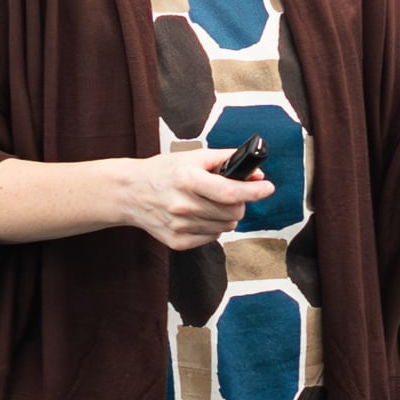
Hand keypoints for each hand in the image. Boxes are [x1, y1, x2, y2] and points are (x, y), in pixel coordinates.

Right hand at [116, 148, 273, 250]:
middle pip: (233, 212)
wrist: (132, 193)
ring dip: (226, 214)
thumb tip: (257, 175)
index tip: (268, 188)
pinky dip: (213, 226)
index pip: (230, 192)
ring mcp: (180, 226)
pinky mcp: (178, 242)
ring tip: (211, 203)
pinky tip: (199, 214)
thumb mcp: (194, 156)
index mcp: (187, 179)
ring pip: (226, 226)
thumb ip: (228, 161)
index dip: (254, 191)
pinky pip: (213, 237)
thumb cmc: (166, 171)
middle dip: (240, 202)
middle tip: (231, 193)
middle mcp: (183, 205)